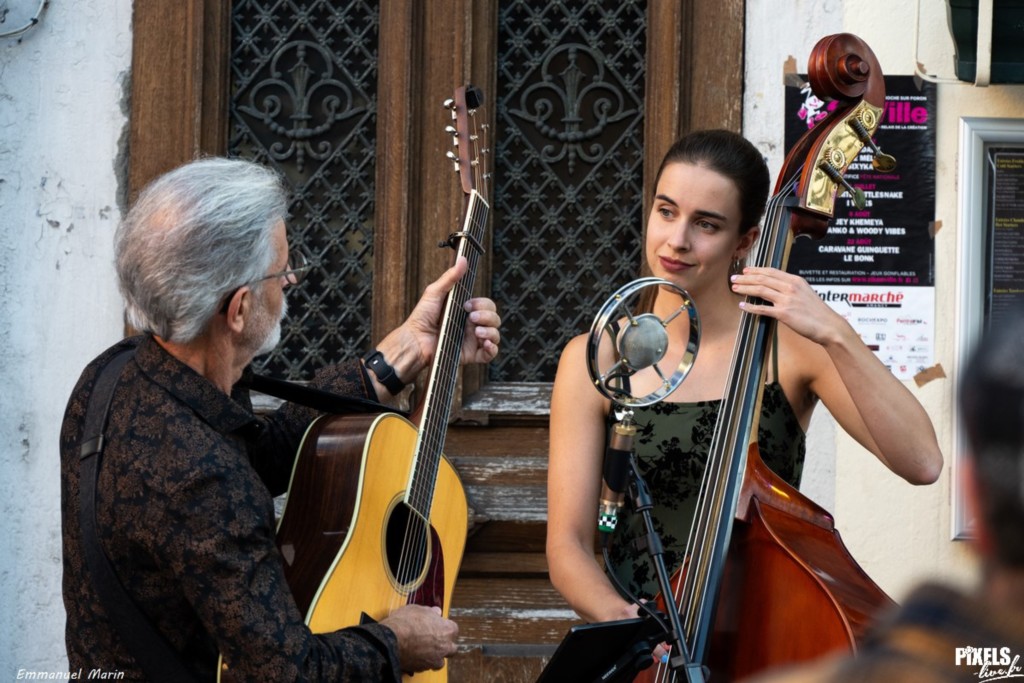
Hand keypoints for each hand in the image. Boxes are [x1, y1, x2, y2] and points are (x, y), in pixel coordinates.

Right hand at [380, 604, 458, 672]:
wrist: (391, 640)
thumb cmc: (405, 622)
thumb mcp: (418, 609)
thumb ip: (430, 612)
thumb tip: (436, 612)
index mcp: (447, 630)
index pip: (453, 629)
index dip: (443, 626)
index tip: (436, 625)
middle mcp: (445, 647)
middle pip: (451, 647)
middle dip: (444, 644)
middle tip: (432, 638)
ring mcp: (435, 659)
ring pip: (440, 660)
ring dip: (434, 655)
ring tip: (423, 649)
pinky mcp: (423, 668)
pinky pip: (426, 666)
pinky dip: (423, 661)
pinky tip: (415, 654)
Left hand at [402, 256, 500, 366]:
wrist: (415, 341)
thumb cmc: (421, 317)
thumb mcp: (435, 293)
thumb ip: (450, 277)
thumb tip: (462, 259)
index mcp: (466, 311)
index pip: (486, 305)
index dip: (481, 304)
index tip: (467, 305)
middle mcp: (471, 325)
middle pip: (494, 318)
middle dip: (487, 316)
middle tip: (471, 317)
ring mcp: (472, 340)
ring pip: (495, 334)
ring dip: (491, 331)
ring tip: (477, 332)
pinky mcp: (471, 355)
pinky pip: (490, 353)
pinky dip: (492, 348)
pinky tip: (484, 343)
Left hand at [730, 267, 844, 345]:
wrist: (829, 326)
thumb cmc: (818, 312)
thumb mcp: (806, 293)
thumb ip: (792, 288)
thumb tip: (778, 287)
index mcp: (796, 280)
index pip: (771, 271)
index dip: (756, 270)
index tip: (745, 271)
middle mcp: (790, 287)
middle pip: (762, 279)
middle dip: (746, 278)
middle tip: (734, 278)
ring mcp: (786, 300)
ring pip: (760, 290)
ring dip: (745, 288)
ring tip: (734, 288)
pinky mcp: (784, 313)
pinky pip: (762, 308)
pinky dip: (750, 306)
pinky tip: (742, 305)